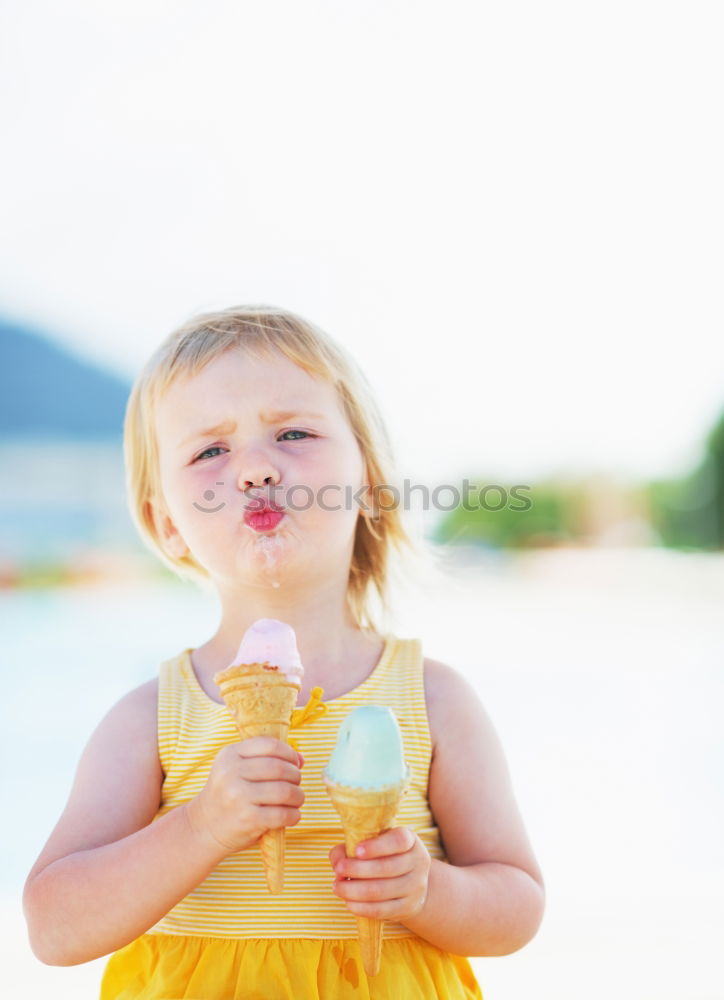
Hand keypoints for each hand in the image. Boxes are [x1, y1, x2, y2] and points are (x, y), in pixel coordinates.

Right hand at [185, 737, 303, 856]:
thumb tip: (301, 759)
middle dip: (295, 776)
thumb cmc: (228, 795)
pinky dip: (294, 815)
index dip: (289, 753)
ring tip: (296, 800)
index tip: (294, 763)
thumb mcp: (237, 769)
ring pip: (284, 791)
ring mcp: (238, 796)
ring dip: (298, 796)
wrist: (204, 827)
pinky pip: (282, 814)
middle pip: (279, 768)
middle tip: (296, 784)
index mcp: (230, 754)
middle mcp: (231, 772)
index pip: (270, 745)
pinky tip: (292, 816)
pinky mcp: (247, 819)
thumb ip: (267, 760)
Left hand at [329, 827, 430, 923]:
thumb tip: (337, 862)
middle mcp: (418, 862)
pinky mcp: (408, 907)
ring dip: (354, 890)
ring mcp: (415, 887)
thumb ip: (349, 847)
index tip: (356, 850)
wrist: (411, 883)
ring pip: (381, 891)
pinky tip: (348, 902)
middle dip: (358, 869)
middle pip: (387, 868)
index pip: (398, 840)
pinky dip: (362, 908)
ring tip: (337, 887)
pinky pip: (382, 910)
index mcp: (410, 841)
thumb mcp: (373, 844)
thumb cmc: (384, 857)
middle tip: (339, 870)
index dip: (377, 846)